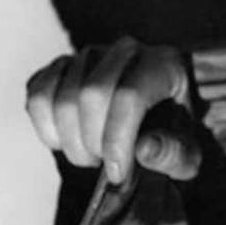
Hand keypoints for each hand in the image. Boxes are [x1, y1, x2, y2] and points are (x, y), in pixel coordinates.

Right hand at [25, 37, 200, 183]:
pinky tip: (66, 141)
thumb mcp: (188, 153)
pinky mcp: (62, 65)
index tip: (118, 174)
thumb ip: (173, 153)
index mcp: (164, 64)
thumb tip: (144, 148)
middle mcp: (126, 50)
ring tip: (90, 155)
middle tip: (104, 164)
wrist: (157, 115)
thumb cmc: (174, 135)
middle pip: (91, 93)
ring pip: (61, 95)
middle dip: (92, 141)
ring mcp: (91, 54)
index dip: (117, 140)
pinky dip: (45, 126)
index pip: (129, 95)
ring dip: (70, 139)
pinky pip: (37, 92)